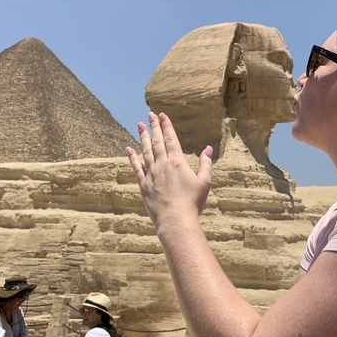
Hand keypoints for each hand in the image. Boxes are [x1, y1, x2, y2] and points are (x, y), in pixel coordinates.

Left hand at [126, 112, 212, 231]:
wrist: (176, 221)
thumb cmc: (192, 203)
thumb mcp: (205, 182)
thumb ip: (206, 164)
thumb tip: (208, 148)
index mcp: (178, 162)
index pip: (171, 139)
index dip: (166, 126)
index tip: (162, 115)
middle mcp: (163, 165)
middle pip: (157, 141)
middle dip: (154, 127)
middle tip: (150, 115)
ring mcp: (151, 174)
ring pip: (145, 151)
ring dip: (143, 137)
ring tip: (140, 125)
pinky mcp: (144, 185)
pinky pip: (136, 167)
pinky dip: (132, 157)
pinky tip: (128, 149)